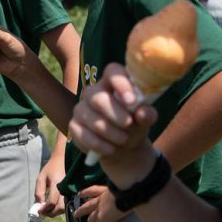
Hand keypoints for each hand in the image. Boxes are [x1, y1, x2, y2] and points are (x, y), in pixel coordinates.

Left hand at [34, 154, 65, 216]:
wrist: (62, 161)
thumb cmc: (50, 169)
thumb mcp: (40, 178)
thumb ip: (39, 192)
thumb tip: (39, 206)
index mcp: (57, 184)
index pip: (52, 201)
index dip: (45, 208)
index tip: (38, 211)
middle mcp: (65, 189)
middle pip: (60, 208)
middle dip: (50, 213)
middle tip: (42, 213)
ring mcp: (70, 192)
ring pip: (64, 208)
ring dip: (55, 212)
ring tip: (46, 210)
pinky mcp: (72, 194)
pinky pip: (66, 205)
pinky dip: (59, 209)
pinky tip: (53, 206)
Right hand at [68, 63, 158, 185]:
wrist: (123, 147)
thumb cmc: (135, 124)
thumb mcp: (146, 119)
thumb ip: (147, 114)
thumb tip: (142, 113)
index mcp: (112, 83)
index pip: (112, 72)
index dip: (121, 83)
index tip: (132, 101)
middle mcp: (93, 92)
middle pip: (98, 97)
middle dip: (115, 114)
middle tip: (129, 125)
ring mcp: (81, 108)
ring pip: (92, 119)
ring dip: (111, 133)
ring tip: (123, 140)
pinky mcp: (74, 125)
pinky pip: (83, 135)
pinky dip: (100, 145)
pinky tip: (111, 149)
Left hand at [73, 185, 127, 221]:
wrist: (128, 190)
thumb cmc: (131, 187)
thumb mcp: (126, 187)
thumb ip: (126, 190)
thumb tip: (136, 193)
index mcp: (106, 190)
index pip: (94, 190)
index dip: (86, 192)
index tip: (80, 194)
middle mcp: (101, 199)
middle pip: (88, 206)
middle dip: (81, 211)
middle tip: (75, 215)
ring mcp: (100, 209)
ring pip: (91, 221)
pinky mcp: (102, 219)